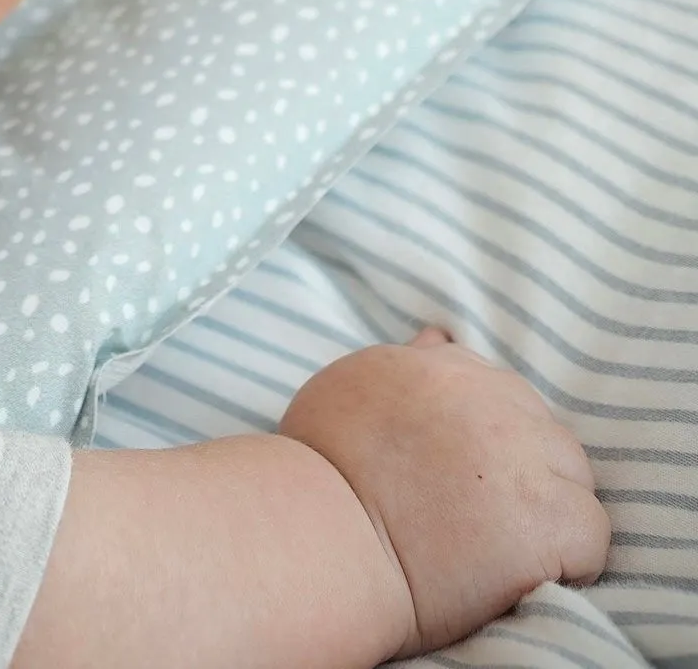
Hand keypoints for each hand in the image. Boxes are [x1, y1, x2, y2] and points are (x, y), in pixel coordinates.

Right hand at [280, 328, 609, 658]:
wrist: (322, 533)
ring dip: (547, 507)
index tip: (457, 469)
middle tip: (477, 510)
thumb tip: (438, 338)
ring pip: (573, 477)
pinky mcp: (548, 519)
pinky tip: (523, 571)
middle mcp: (488, 397)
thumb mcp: (349, 387)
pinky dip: (568, 559)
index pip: (494, 388)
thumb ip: (404, 365)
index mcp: (439, 366)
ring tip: (499, 543)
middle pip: (541, 426)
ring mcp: (522, 456)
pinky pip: (590, 535)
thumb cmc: (318, 470)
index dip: (482, 435)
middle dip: (521, 466)